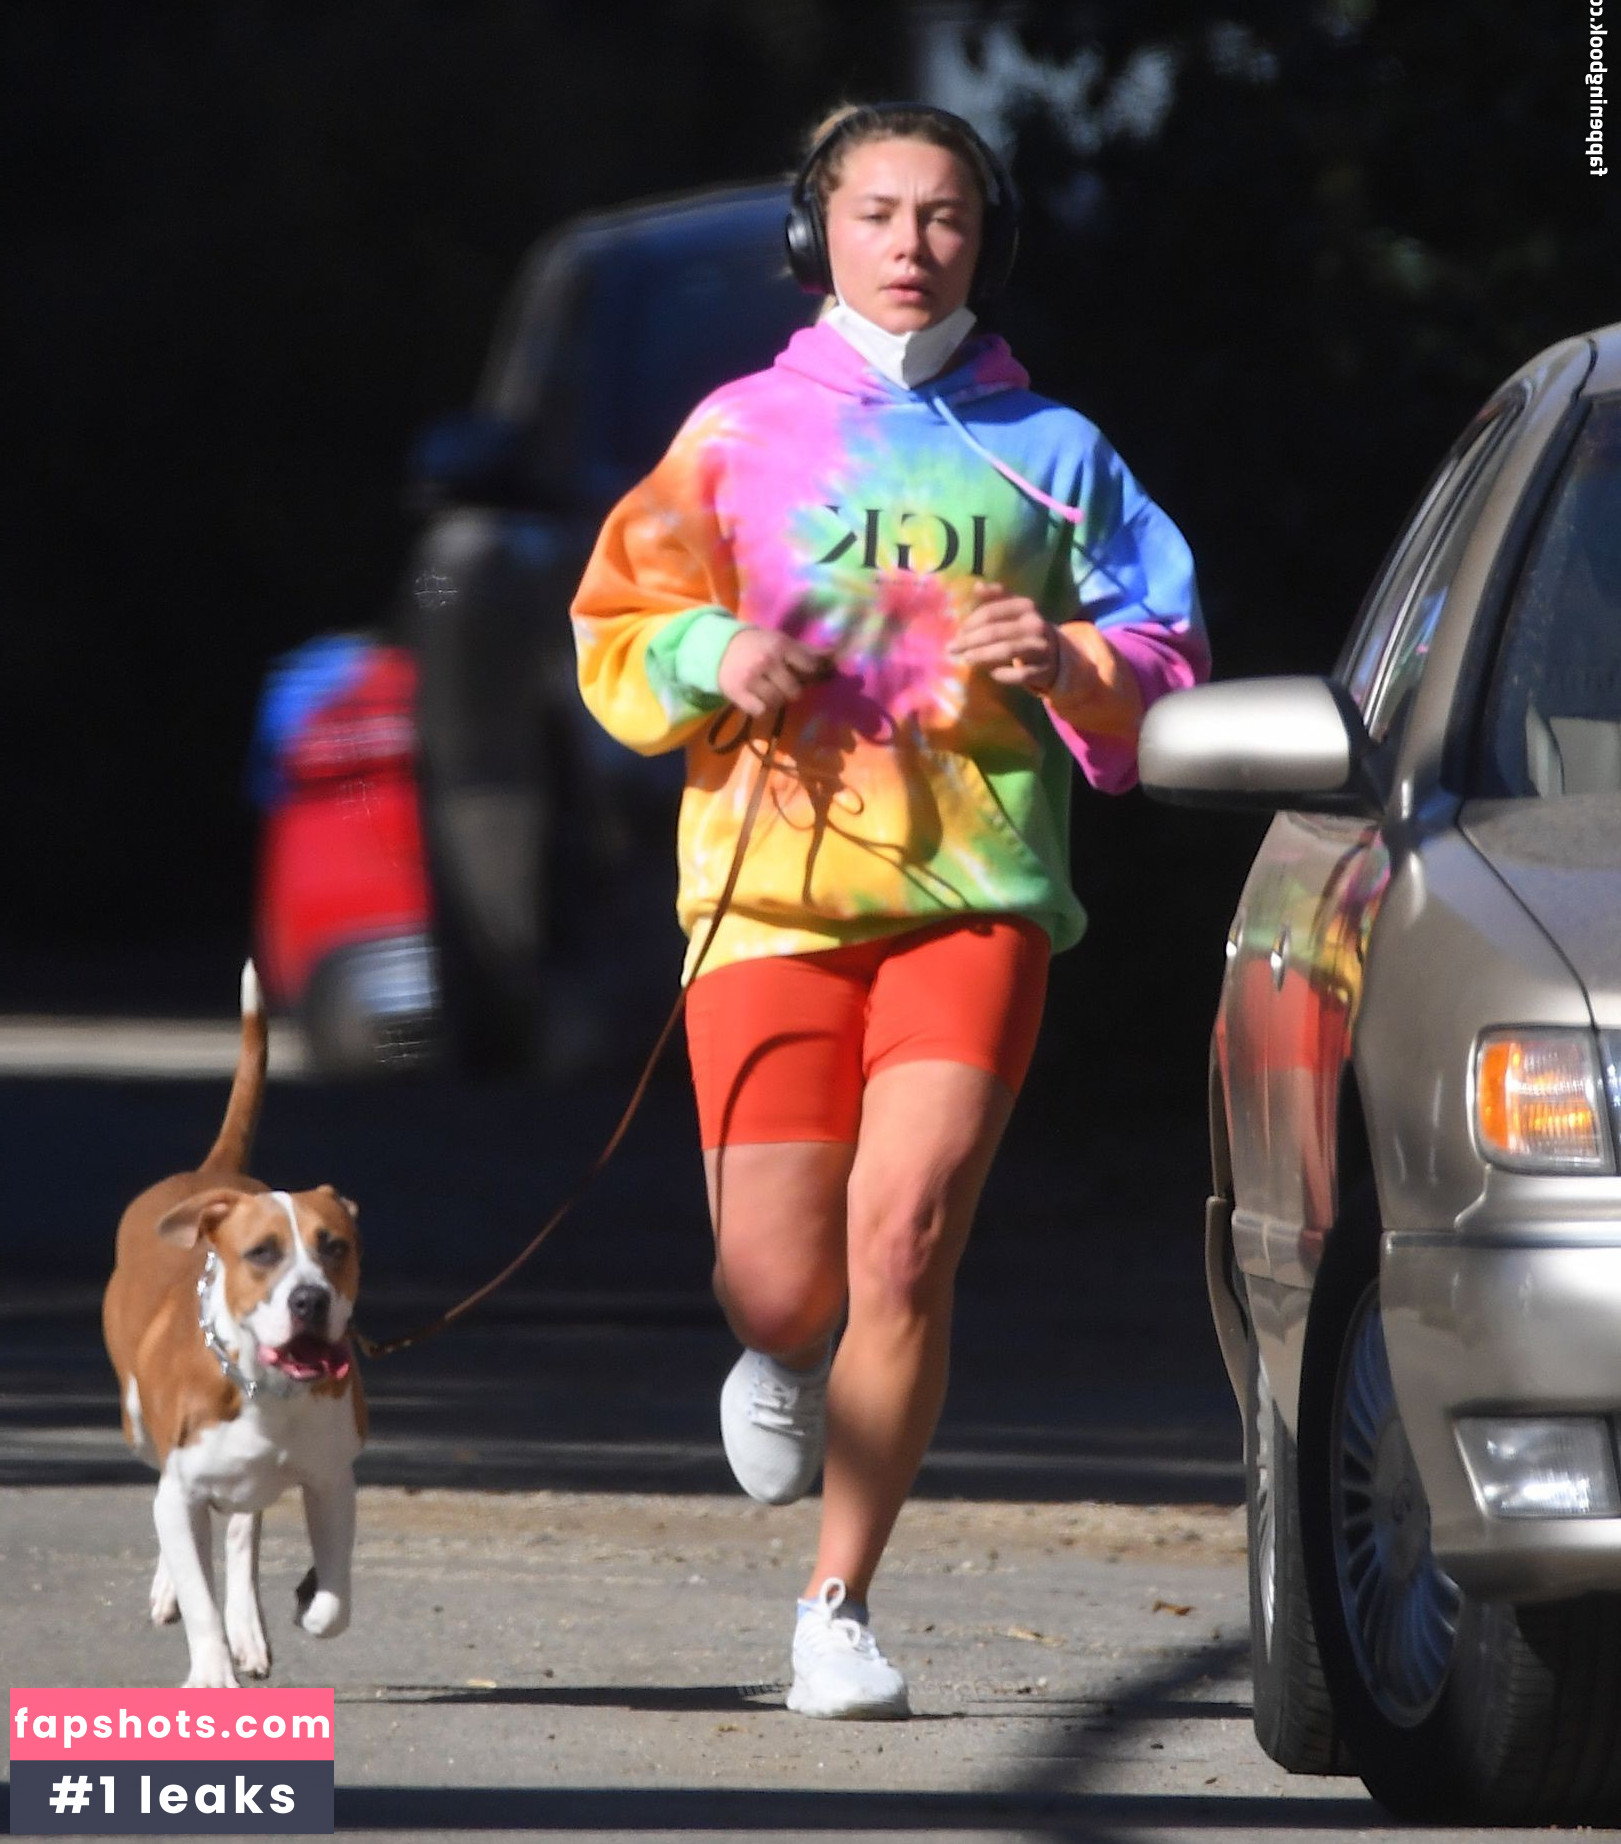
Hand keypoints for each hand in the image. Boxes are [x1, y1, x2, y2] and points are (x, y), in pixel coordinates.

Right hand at [717, 628, 832, 717]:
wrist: (719, 648)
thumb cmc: (758, 645)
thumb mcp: (781, 641)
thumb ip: (808, 651)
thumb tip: (836, 656)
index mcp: (780, 645)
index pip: (810, 667)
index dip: (810, 674)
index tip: (803, 674)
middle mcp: (767, 660)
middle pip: (795, 691)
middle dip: (791, 691)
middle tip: (781, 684)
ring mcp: (751, 678)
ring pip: (777, 703)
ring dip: (775, 701)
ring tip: (768, 690)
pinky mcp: (738, 693)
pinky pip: (760, 711)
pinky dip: (761, 708)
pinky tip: (757, 698)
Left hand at [948, 583, 1062, 690]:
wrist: (1054, 655)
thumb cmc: (1023, 630)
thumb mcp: (1013, 610)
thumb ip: (995, 597)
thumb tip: (977, 585)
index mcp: (1025, 606)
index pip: (991, 611)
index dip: (970, 622)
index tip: (958, 632)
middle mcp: (1035, 624)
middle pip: (995, 631)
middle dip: (970, 640)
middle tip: (952, 648)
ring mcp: (1041, 647)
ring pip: (1007, 650)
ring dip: (982, 655)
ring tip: (966, 659)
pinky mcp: (1043, 670)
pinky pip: (1019, 674)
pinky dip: (1003, 674)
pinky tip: (992, 673)